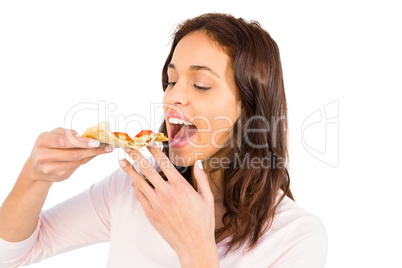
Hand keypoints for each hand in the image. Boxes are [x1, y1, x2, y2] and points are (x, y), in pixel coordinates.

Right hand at [27, 127, 113, 184]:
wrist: (37, 167)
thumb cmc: (48, 145)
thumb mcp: (53, 134)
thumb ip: (67, 133)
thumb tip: (84, 137)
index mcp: (42, 141)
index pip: (64, 141)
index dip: (81, 142)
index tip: (96, 141)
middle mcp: (44, 156)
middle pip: (73, 154)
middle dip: (92, 150)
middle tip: (107, 146)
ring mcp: (51, 168)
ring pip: (77, 161)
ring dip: (92, 155)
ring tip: (105, 149)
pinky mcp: (59, 176)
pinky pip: (77, 166)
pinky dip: (87, 160)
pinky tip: (94, 154)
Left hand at [119, 144, 218, 266]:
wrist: (193, 244)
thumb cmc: (203, 222)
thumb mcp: (207, 198)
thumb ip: (202, 179)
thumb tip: (198, 163)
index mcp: (181, 187)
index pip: (164, 164)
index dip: (155, 152)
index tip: (149, 143)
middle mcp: (167, 193)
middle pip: (148, 170)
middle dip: (137, 156)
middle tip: (129, 147)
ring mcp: (157, 204)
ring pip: (139, 183)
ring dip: (130, 170)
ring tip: (121, 161)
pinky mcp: (151, 214)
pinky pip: (140, 197)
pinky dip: (135, 187)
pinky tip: (132, 181)